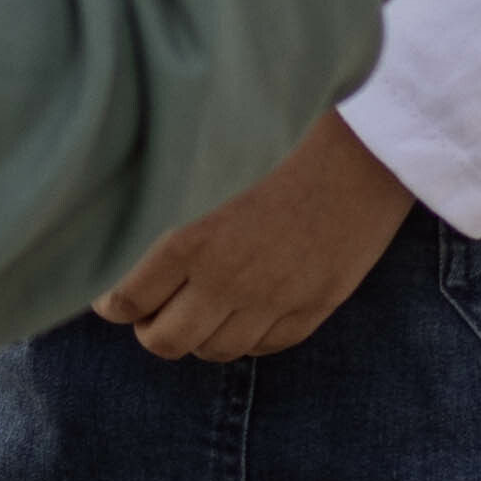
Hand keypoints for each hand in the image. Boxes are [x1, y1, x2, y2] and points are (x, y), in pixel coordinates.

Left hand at [97, 106, 412, 362]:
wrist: (367, 139)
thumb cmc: (281, 130)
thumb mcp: (207, 156)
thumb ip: (166, 195)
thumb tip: (122, 219)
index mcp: (190, 239)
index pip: (127, 301)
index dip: (113, 302)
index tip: (112, 295)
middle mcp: (227, 279)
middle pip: (164, 341)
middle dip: (150, 327)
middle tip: (151, 309)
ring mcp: (274, 299)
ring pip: (215, 350)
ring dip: (198, 334)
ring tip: (198, 309)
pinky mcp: (315, 305)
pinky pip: (266, 347)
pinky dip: (246, 337)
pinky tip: (243, 313)